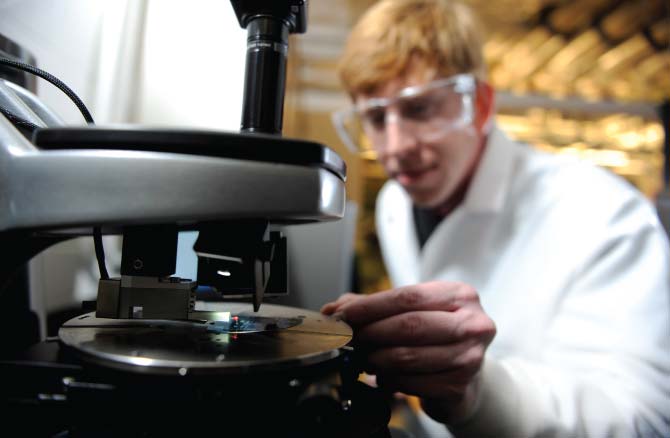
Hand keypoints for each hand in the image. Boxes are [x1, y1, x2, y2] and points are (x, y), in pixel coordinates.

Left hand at [321, 281, 495, 423]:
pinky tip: (384, 377)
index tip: (342, 315)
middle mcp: (473, 324)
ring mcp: (470, 357)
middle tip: (348, 339)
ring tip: (365, 359)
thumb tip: (333, 310)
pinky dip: (389, 380)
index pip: (408, 296)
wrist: (468, 378)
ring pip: (407, 356)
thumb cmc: (437, 339)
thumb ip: (374, 307)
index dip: (370, 306)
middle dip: (370, 332)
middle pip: (409, 325)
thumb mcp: (413, 313)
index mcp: (460, 296)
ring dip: (376, 359)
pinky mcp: (460, 386)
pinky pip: (411, 383)